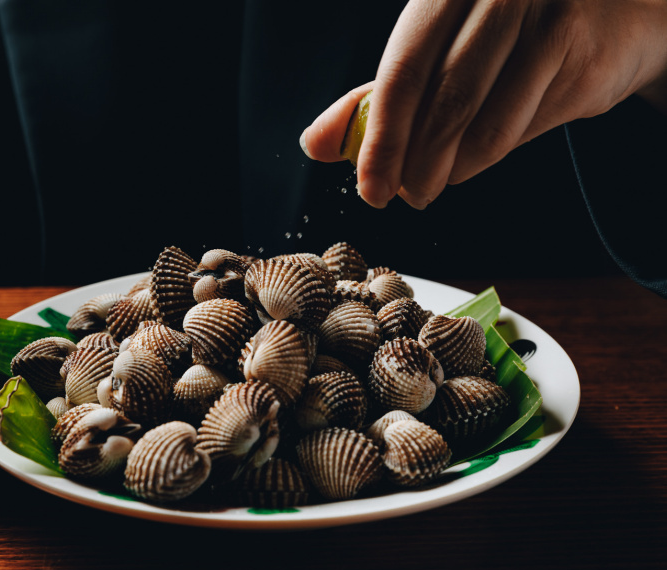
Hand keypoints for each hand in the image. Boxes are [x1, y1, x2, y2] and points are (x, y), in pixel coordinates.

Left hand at [301, 0, 666, 208]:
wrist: (607, 13)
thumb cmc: (503, 34)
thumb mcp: (432, 53)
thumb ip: (376, 96)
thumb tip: (315, 143)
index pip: (403, 70)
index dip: (382, 139)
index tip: (370, 189)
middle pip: (444, 102)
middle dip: (417, 165)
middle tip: (403, 196)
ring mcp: (548, 18)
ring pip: (485, 127)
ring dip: (453, 170)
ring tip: (436, 181)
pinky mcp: (583, 55)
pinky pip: (522, 130)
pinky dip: (489, 156)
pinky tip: (476, 156)